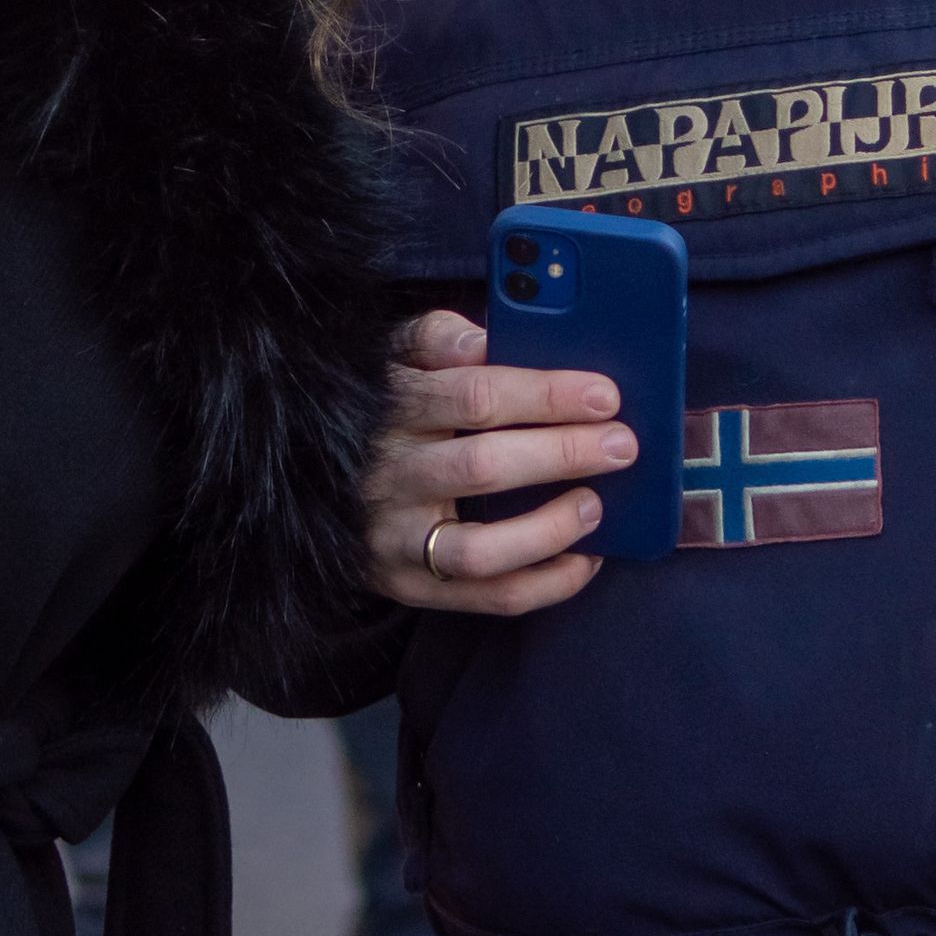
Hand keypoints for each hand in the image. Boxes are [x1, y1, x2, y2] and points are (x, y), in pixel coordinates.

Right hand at [367, 310, 632, 616]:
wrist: (314, 479)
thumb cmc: (385, 409)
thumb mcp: (395, 357)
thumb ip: (437, 337)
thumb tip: (479, 339)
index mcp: (391, 410)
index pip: (475, 397)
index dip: (546, 395)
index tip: (604, 395)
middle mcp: (388, 477)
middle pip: (483, 466)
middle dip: (564, 454)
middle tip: (621, 446)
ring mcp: (395, 539)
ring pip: (479, 549)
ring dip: (549, 529)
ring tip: (596, 506)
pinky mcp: (407, 585)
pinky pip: (487, 597)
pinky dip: (546, 584)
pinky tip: (584, 559)